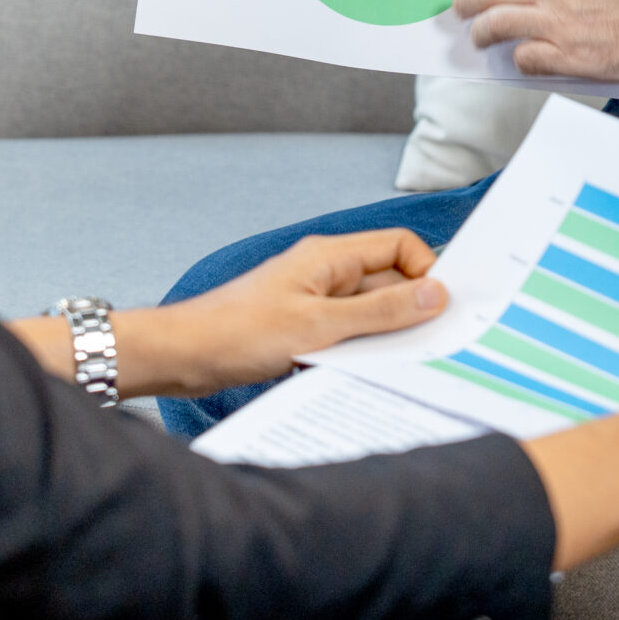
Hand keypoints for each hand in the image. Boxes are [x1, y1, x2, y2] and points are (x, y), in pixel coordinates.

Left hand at [8, 230, 446, 400]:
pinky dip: (354, 352)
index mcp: (330, 256)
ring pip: (368, 313)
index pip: (400, 246)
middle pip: (388, 282)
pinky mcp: (301, 328)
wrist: (180, 357)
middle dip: (407, 312)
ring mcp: (313, 300)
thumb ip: (381, 312)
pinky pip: (345, 334)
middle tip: (422, 345)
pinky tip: (349, 372)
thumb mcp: (319, 328)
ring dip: (379, 337)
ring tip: (378, 362)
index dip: (425, 272)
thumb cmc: (235, 334)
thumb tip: (435, 295)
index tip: (438, 308)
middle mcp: (325, 273)